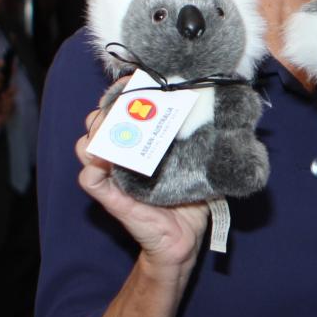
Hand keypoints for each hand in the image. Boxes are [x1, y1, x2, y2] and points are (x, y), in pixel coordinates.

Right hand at [77, 86, 207, 277]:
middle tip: (131, 103)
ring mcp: (114, 176)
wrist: (187, 238)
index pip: (120, 109)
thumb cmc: (193, 197)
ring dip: (99, 132)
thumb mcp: (202, 161)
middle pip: (98, 121)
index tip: (135, 79)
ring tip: (119, 127)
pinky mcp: (112, 198)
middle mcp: (123, 155)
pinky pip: (89, 179)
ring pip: (86, 145)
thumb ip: (208, 138)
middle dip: (110, 106)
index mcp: (142, 142)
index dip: (123, 91)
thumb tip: (229, 111)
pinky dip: (93, 167)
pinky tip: (108, 159)